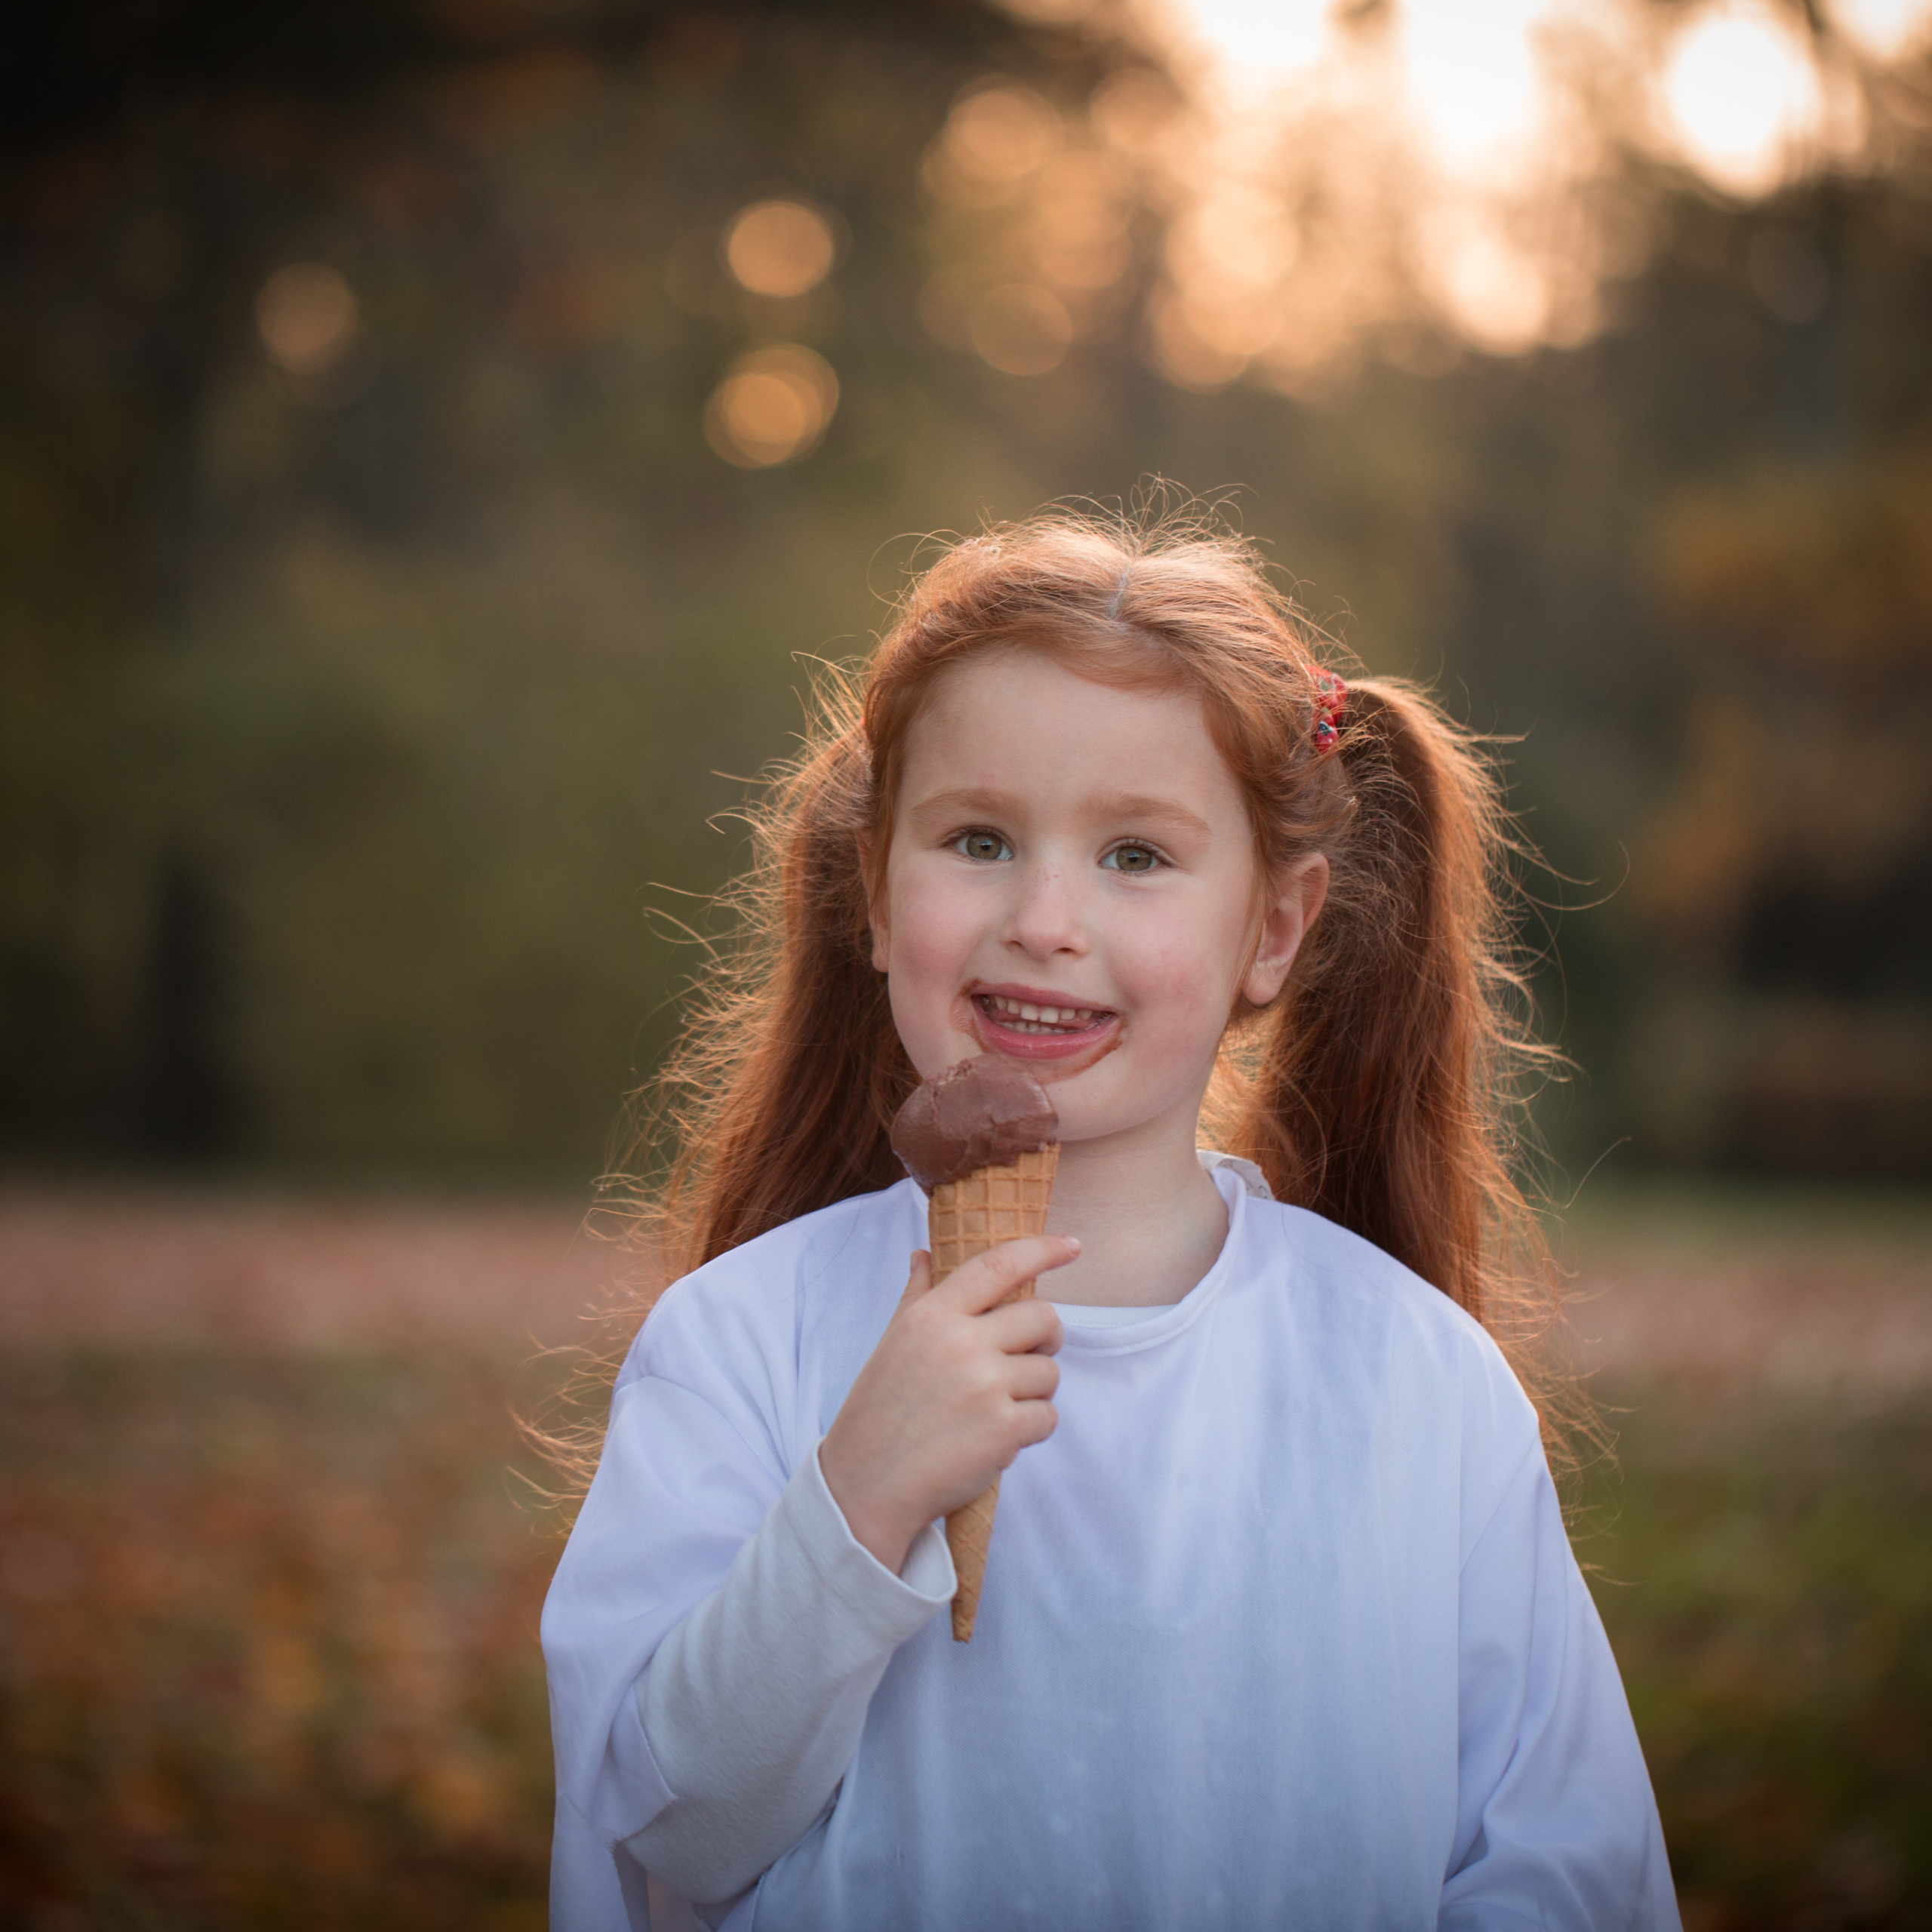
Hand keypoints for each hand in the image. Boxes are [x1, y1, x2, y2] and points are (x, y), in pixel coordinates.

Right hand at [819, 1235, 1077, 1575]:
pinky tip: (996, 1438)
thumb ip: (916, 1296)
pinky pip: (1048, 1416)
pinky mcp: (1005, 1429)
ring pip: (1049, 1373)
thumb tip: (923, 1255)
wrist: (866, 1485)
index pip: (998, 1265)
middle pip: (1042, 1317)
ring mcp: (986, 1385)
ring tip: (996, 1408)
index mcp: (933, 1315)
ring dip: (1034, 1392)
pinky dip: (1032, 1429)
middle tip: (1027, 1357)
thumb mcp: (892, 1343)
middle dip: (1046, 1338)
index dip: (1042, 1250)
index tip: (1071, 1246)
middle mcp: (962, 1342)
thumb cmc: (878, 1412)